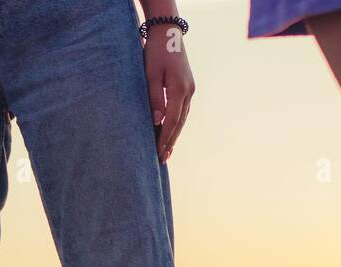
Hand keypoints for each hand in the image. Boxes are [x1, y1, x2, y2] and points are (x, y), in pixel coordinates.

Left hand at [143, 24, 194, 163]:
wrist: (168, 33)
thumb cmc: (156, 52)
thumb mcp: (150, 74)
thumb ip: (154, 98)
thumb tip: (157, 122)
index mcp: (179, 89)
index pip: (172, 120)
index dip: (165, 138)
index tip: (159, 152)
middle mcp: (188, 91)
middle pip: (180, 123)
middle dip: (171, 141)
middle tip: (162, 158)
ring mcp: (190, 89)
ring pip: (183, 118)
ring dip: (174, 135)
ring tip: (166, 151)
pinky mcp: (188, 87)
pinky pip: (182, 110)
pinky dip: (176, 123)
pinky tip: (171, 132)